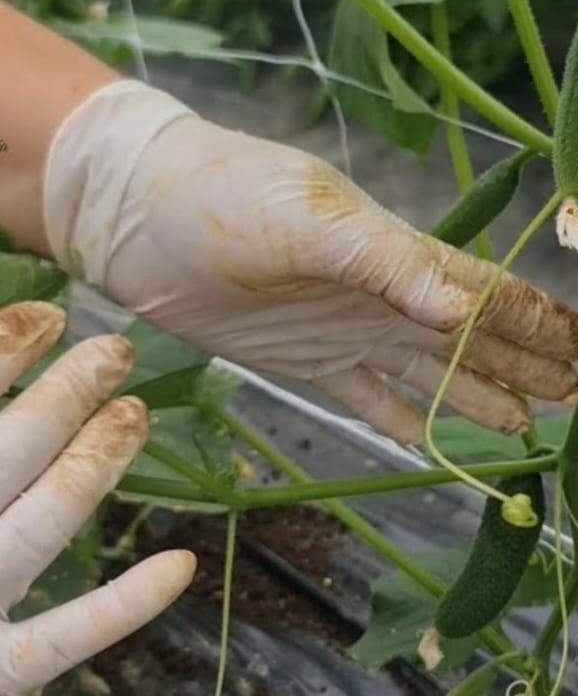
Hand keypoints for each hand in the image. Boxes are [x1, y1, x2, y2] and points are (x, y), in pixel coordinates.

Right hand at [0, 302, 195, 694]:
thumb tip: (5, 341)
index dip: (1, 351)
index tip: (46, 317)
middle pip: (8, 453)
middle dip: (65, 394)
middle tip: (114, 353)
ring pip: (43, 524)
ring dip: (96, 463)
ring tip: (135, 413)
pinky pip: (64, 638)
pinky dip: (124, 605)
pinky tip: (180, 566)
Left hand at [42, 81, 577, 442]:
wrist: (140, 218)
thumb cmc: (230, 199)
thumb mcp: (315, 225)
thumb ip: (393, 267)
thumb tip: (468, 310)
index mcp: (404, 259)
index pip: (492, 295)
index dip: (543, 320)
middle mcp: (392, 300)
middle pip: (478, 340)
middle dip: (529, 364)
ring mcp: (354, 334)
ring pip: (437, 376)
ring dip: (483, 398)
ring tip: (530, 425)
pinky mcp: (312, 364)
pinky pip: (374, 402)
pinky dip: (409, 424)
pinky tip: (437, 445)